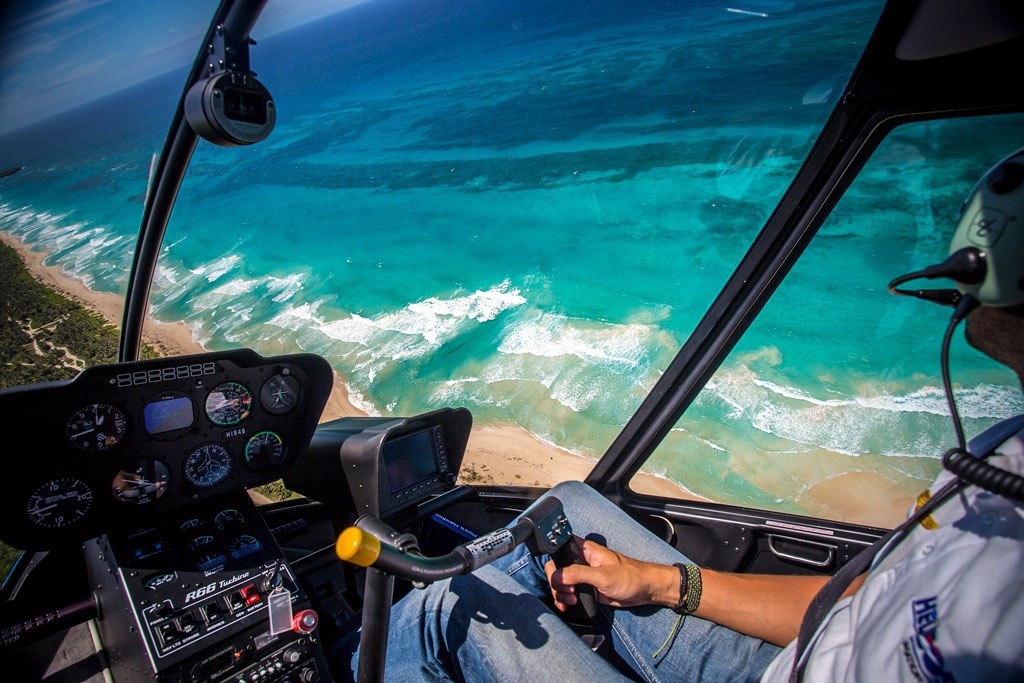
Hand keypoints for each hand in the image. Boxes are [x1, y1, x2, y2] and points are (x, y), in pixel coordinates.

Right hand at [544, 539, 677, 611]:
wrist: (644, 591)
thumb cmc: (630, 576)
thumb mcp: (603, 575)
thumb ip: (578, 574)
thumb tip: (557, 576)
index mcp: (584, 550)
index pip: (558, 550)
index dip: (554, 562)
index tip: (558, 577)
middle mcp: (581, 561)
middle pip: (556, 569)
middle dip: (557, 583)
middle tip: (568, 593)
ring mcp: (583, 575)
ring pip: (561, 582)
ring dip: (560, 594)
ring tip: (571, 602)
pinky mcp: (586, 588)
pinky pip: (568, 593)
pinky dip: (564, 600)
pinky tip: (567, 606)